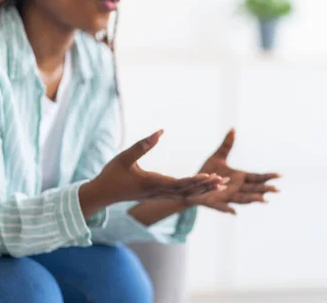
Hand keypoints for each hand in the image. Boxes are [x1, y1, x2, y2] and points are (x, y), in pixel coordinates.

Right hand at [80, 130, 227, 216]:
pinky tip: (206, 187)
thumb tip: (160, 131)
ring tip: (222, 185)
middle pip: (187, 190)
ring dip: (204, 189)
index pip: (178, 183)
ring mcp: (159, 195)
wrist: (102, 194)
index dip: (194, 180)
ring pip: (186, 194)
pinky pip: (181, 194)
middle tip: (224, 181)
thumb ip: (142, 145)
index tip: (209, 176)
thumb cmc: (112, 174)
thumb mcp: (125, 157)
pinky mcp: (159, 195)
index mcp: (152, 183)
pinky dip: (195, 191)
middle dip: (206, 186)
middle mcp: (159, 191)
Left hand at [191, 129, 280, 213]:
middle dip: (265, 190)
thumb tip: (233, 128)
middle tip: (277, 190)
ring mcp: (227, 196)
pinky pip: (222, 207)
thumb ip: (226, 144)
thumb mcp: (217, 156)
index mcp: (239, 178)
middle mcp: (236, 189)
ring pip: (242, 199)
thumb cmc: (207, 172)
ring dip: (252, 200)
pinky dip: (228, 210)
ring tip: (263, 200)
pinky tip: (234, 213)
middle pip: (253, 189)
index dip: (268, 177)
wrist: (193, 185)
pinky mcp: (215, 202)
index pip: (257, 178)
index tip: (279, 175)